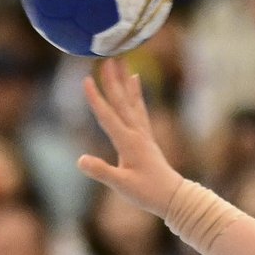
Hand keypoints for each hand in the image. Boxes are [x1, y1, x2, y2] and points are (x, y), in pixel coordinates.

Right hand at [79, 58, 186, 218]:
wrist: (174, 197)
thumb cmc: (148, 193)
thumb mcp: (122, 185)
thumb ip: (101, 171)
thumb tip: (80, 160)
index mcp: (128, 142)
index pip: (108, 116)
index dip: (96, 98)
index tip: (86, 79)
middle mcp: (137, 133)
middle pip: (122, 101)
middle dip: (112, 80)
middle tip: (106, 57)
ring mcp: (143, 132)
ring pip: (132, 100)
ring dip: (124, 80)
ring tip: (120, 60)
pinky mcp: (146, 135)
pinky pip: (140, 108)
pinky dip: (137, 92)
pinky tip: (136, 80)